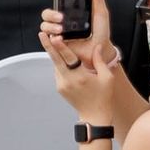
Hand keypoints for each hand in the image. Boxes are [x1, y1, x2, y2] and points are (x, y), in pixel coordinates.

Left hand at [39, 0, 121, 121]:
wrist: (94, 116)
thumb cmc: (104, 97)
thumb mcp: (107, 78)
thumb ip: (100, 61)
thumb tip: (97, 46)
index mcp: (81, 77)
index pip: (69, 58)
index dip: (61, 47)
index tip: (54, 37)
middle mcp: (68, 80)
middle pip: (56, 60)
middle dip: (48, 46)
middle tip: (42, 34)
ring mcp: (62, 84)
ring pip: (57, 65)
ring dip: (57, 56)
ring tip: (59, 45)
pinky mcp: (59, 87)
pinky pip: (59, 72)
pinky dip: (62, 66)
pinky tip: (69, 64)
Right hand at [40, 0, 118, 76]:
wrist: (100, 51)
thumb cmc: (101, 33)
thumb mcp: (101, 14)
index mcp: (71, 11)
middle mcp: (62, 20)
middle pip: (47, 12)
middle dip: (51, 13)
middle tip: (61, 17)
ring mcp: (58, 30)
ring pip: (44, 24)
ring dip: (51, 26)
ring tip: (61, 29)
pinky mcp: (56, 42)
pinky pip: (47, 37)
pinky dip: (52, 36)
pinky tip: (60, 38)